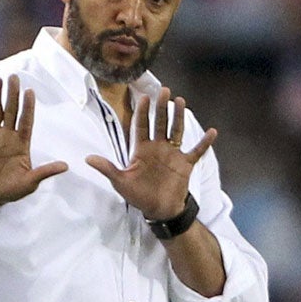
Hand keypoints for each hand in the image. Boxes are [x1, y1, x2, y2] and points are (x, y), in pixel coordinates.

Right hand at [0, 75, 67, 206]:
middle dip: (13, 94)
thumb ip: (45, 173)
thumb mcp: (29, 183)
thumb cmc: (11, 190)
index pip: (26, 120)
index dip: (28, 106)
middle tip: (14, 77)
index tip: (30, 91)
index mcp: (21, 143)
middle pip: (11, 110)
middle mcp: (8, 135)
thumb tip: (66, 167)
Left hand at [86, 86, 216, 220]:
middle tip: (163, 90)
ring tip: (180, 101)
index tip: (143, 98)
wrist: (159, 210)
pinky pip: (196, 151)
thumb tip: (87, 158)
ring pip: (176, 131)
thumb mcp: (121, 182)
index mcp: (141, 150)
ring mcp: (173, 154)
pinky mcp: (185, 163)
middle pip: (160, 123)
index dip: (142, 113)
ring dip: (179, 117)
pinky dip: (204, 143)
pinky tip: (212, 132)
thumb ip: (107, 168)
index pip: (141, 126)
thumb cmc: (139, 196)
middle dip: (161, 108)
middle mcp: (158, 148)